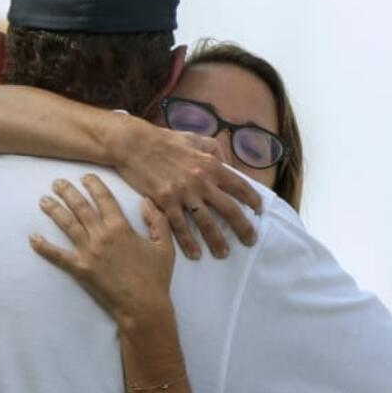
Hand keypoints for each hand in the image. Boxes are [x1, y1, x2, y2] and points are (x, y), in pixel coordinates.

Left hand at [30, 175, 174, 325]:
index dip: (93, 185)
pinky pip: (57, 255)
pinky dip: (44, 247)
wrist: (144, 306)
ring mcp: (89, 252)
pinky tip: (33, 238)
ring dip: (54, 211)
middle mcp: (102, 235)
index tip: (84, 177)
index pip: (104, 198)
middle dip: (67, 192)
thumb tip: (146, 201)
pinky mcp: (80, 269)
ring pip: (67, 225)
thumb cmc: (156, 278)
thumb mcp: (164, 246)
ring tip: (43, 201)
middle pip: (81, 207)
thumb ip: (157, 221)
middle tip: (56, 183)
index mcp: (122, 227)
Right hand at [112, 117, 261, 259]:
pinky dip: (188, 243)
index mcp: (211, 164)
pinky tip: (195, 254)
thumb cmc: (163, 140)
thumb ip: (213, 148)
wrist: (133, 144)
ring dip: (217, 241)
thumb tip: (226, 160)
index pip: (240, 186)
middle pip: (229, 210)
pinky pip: (180, 227)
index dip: (252, 200)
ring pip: (207, 223)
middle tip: (250, 240)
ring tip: (223, 254)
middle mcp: (201, 181)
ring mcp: (183, 194)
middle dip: (243, 228)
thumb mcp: (194, 137)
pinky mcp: (165, 202)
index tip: (258, 211)